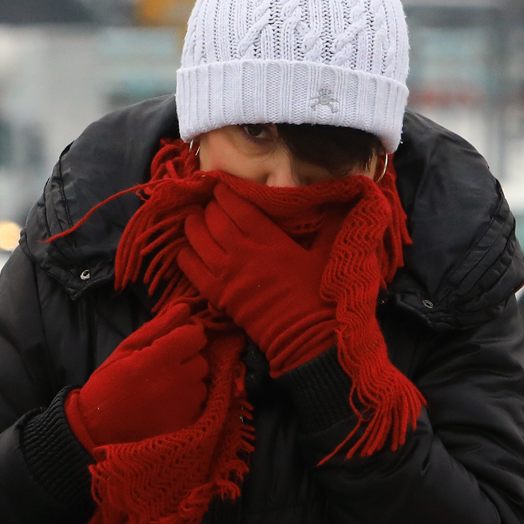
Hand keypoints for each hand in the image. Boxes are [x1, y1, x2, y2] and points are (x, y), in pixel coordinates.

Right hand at [66, 302, 208, 449]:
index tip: (172, 342)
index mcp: (161, 358)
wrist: (96, 428)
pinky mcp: (187, 424)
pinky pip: (198, 406)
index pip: (195, 335)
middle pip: (201, 360)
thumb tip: (184, 308)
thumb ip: (158, 328)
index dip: (185, 335)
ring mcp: (185, 406)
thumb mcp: (127, 349)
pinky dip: (186, 404)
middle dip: (186, 360)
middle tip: (163, 368)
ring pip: (201, 384)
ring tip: (164, 389)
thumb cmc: (108, 384)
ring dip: (188, 383)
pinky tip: (166, 406)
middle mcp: (179, 381)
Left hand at [177, 184, 335, 375]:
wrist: (305, 337)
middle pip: (215, 220)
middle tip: (209, 204)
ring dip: (193, 227)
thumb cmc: (319, 297)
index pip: (238, 207)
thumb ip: (329, 226)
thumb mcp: (327, 256)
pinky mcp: (218, 296)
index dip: (226, 193)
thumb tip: (338, 201)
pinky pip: (192, 270)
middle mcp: (243, 252)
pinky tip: (184, 249)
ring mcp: (227, 274)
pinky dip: (185, 257)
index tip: (221, 186)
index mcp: (270, 239)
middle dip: (209, 208)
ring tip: (193, 220)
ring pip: (199, 240)